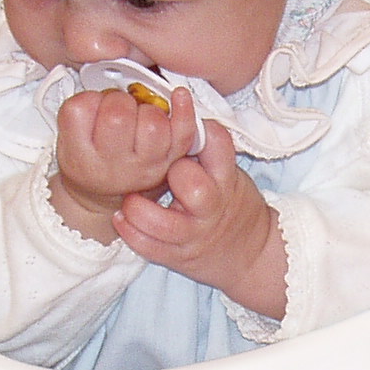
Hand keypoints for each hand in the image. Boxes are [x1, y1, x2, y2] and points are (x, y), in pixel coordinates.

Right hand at [48, 86, 196, 242]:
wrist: (108, 194)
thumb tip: (113, 86)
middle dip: (118, 101)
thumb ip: (82, 109)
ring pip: (151, 122)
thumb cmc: (90, 159)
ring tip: (137, 116)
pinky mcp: (169, 162)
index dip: (90, 100)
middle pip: (118, 115)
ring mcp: (145, 166)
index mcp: (81, 158)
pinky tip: (179, 96)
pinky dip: (184, 111)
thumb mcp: (69, 139)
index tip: (93, 107)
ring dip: (146, 109)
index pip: (80, 110)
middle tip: (116, 110)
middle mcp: (113, 166)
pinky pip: (184, 133)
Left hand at [113, 117, 288, 320]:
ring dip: (139, 209)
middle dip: (172, 175)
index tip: (181, 125)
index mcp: (226, 178)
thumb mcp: (228, 173)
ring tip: (130, 198)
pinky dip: (130, 232)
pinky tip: (121, 218)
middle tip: (161, 171)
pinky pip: (148, 247)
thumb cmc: (229, 203)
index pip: (217, 143)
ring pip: (163, 224)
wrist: (249, 255)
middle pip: (193, 186)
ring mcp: (194, 235)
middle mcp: (212, 207)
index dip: (195, 129)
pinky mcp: (178, 256)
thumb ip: (205, 151)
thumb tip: (170, 113)